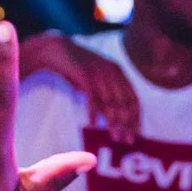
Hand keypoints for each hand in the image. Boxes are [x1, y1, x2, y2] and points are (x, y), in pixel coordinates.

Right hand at [20, 31, 137, 142]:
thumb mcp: (95, 81)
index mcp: (118, 72)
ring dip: (113, 121)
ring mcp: (99, 72)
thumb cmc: (75, 70)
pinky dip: (94, 112)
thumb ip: (105, 96)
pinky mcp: (85, 74)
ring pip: (111, 101)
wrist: (55, 50)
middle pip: (124, 102)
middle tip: (124, 140)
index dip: (135, 118)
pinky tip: (93, 124)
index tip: (135, 134)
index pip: (133, 99)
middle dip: (126, 124)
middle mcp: (112, 71)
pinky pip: (93, 97)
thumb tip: (114, 120)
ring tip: (113, 136)